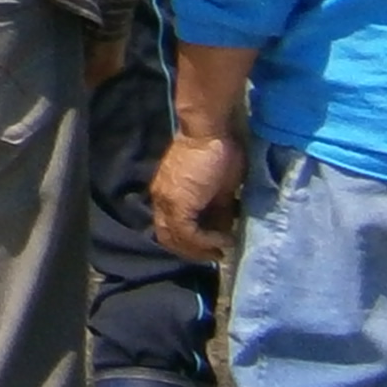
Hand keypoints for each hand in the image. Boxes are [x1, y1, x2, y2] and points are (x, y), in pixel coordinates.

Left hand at [148, 124, 246, 262]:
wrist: (210, 131)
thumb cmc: (219, 152)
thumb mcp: (221, 188)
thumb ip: (218, 209)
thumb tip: (225, 228)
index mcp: (168, 195)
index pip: (171, 228)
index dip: (190, 243)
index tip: (212, 247)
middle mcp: (162, 201)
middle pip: (169, 238)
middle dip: (193, 251)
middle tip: (215, 254)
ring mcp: (166, 202)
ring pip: (175, 239)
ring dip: (199, 250)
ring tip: (220, 250)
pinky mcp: (177, 204)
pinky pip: (188, 234)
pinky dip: (207, 241)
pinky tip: (224, 239)